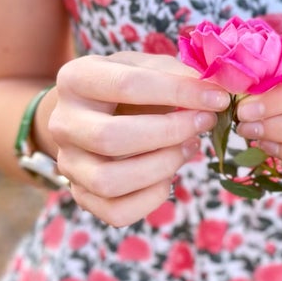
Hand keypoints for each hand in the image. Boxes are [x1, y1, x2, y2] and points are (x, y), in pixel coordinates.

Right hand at [47, 52, 230, 227]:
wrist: (93, 114)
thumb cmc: (128, 87)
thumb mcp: (147, 67)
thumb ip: (178, 74)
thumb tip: (215, 88)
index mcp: (76, 79)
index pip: (127, 85)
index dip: (179, 91)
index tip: (218, 97)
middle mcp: (62, 123)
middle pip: (111, 138)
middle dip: (169, 133)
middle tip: (204, 122)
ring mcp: (68, 163)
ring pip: (109, 181)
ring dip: (161, 167)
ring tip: (189, 148)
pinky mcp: (81, 195)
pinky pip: (116, 213)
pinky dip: (152, 198)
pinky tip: (169, 176)